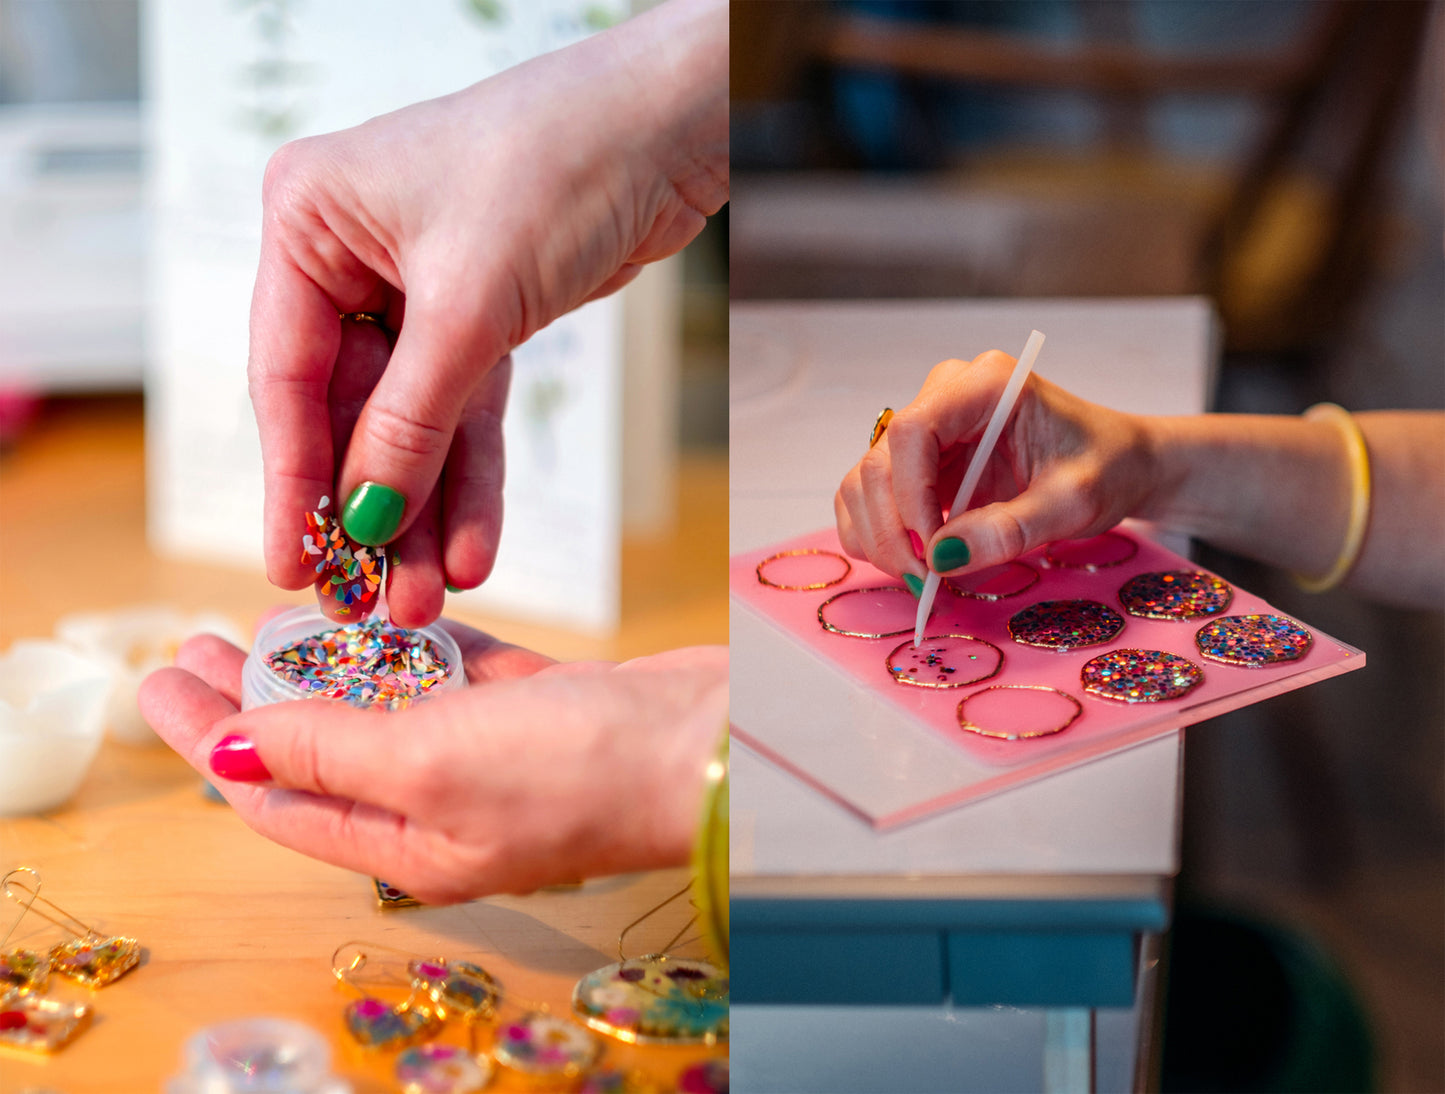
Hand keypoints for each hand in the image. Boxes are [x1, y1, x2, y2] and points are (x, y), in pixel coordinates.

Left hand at [138, 622, 727, 901]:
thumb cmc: (577, 772)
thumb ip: (330, 755)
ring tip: (274, 616)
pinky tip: (379, 610)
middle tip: (195, 641)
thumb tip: (228, 754)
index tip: (157, 682)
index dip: (211, 742)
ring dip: (329, 665)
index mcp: (405, 844)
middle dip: (254, 699)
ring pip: (383, 705)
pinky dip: (411, 642)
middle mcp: (440, 805)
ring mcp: (489, 753)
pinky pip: (451, 671)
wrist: (708, 743)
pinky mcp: (534, 704)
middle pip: (320, 749)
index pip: (278, 797)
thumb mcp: (430, 766)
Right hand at [249, 0, 726, 625]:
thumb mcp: (469, 305)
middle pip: (347, 412)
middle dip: (370, 511)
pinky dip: (472, 479)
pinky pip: (465, 416)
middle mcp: (351, 256)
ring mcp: (415, 291)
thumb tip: (368, 519)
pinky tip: (473, 547)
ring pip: (410, 425)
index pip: (285, 374)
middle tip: (367, 603)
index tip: (292, 564)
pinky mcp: (480, 318)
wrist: (667, 130)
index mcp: (309, 221)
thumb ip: (412, 420)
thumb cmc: (554, 168)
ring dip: (422, 513)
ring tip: (424, 598)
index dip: (293, 480)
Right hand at [835, 351, 1157, 580]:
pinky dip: (874, 535)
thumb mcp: (1074, 502)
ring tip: (922, 577)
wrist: (1118, 462)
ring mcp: (925, 427)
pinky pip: (869, 496)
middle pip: (879, 461)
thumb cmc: (1107, 466)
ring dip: (878, 537)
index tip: (936, 551)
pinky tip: (909, 561)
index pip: (913, 430)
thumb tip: (944, 558)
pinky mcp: (916, 461)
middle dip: (892, 530)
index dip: (911, 496)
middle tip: (924, 581)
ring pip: (864, 482)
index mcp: (986, 385)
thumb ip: (1013, 528)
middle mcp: (944, 396)